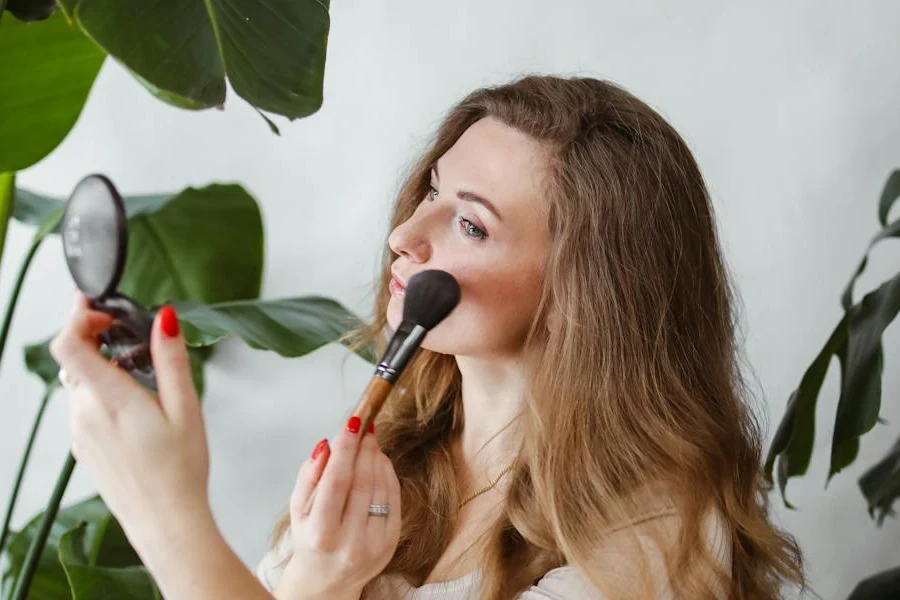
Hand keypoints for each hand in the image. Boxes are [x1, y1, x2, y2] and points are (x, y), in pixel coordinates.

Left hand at [49, 291, 212, 551]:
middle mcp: (85, 414)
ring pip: (78, 384)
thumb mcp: (186, 408)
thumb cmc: (180, 469)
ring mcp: (79, 433)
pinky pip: (83, 407)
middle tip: (126, 334)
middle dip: (96, 339)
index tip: (97, 308)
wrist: (165, 521)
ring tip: (137, 375)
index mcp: (110, 400)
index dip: (77, 317)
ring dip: (100, 368)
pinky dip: (100, 394)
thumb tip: (165, 319)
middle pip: (73, 360)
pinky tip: (132, 408)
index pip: (68, 345)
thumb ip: (171, 359)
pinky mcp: (81, 448)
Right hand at [278, 417, 400, 598]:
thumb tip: (326, 445)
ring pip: (381, 488)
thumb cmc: (309, 538)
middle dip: (363, 449)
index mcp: (320, 533)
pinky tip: (379, 461)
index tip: (352, 423)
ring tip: (369, 442)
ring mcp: (374, 545)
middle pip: (362, 482)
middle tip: (364, 426)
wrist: (327, 580)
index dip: (346, 449)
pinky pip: (394, 499)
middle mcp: (349, 542)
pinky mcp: (391, 543)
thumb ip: (309, 475)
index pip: (336, 482)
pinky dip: (388, 474)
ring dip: (377, 458)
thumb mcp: (297, 509)